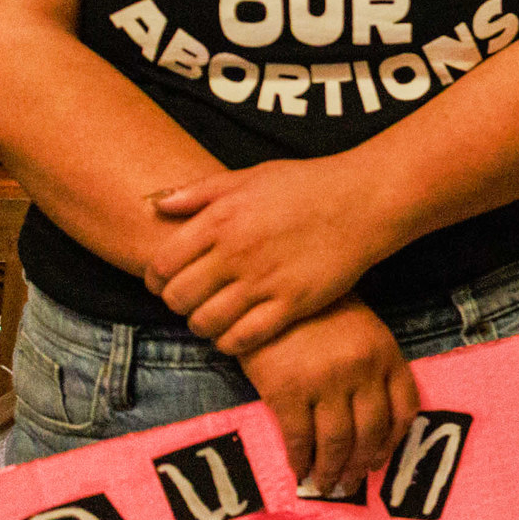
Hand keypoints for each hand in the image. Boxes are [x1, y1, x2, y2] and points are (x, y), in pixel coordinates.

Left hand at [147, 158, 393, 356]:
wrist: (363, 201)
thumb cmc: (306, 186)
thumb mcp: (249, 176)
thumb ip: (199, 191)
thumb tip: (156, 204)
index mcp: (221, 219)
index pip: (163, 265)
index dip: (155, 280)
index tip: (164, 283)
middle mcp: (237, 252)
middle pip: (179, 298)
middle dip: (176, 305)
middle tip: (188, 302)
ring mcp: (264, 280)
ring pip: (206, 322)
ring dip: (201, 325)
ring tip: (210, 319)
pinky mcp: (292, 304)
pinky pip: (243, 338)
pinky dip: (230, 342)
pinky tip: (234, 334)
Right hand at [240, 299, 418, 494]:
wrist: (265, 290)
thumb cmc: (315, 311)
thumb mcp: (361, 328)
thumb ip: (372, 365)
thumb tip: (371, 421)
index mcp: (385, 353)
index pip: (405, 409)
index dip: (394, 442)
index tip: (380, 459)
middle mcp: (361, 370)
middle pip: (371, 433)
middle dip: (360, 465)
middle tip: (350, 483)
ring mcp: (325, 382)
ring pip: (337, 442)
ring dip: (332, 471)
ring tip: (325, 485)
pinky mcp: (287, 391)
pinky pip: (299, 438)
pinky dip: (300, 461)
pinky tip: (298, 471)